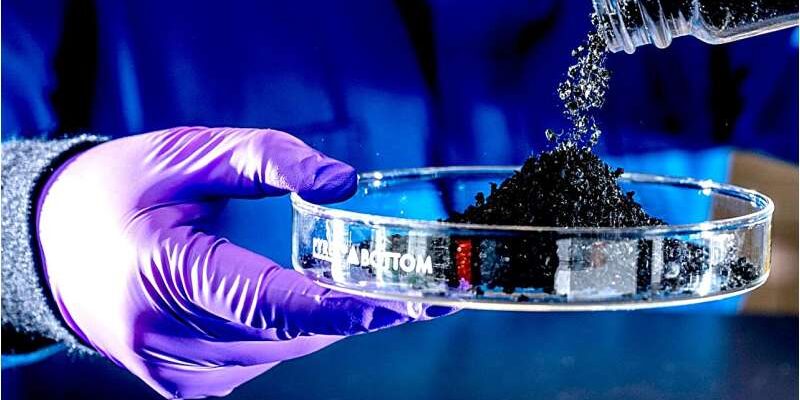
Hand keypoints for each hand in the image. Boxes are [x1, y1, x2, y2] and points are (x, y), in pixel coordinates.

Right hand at [37, 127, 451, 398]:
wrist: (56, 244)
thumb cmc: (121, 191)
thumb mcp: (187, 154)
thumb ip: (266, 159)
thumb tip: (342, 183)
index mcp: (161, 273)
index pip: (266, 301)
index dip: (338, 308)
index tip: (399, 305)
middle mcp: (163, 337)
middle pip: (285, 333)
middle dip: (347, 311)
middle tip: (401, 281)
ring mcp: (172, 370)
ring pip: (279, 353)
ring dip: (318, 321)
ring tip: (345, 284)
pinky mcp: (183, 387)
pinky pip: (260, 361)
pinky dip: (287, 332)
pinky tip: (288, 301)